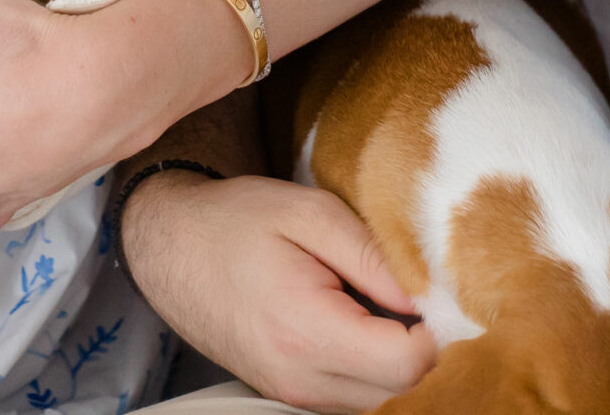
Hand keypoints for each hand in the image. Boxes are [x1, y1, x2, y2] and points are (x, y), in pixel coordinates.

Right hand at [120, 170, 436, 413]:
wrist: (170, 246)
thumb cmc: (237, 221)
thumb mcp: (310, 213)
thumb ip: (376, 256)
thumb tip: (433, 297)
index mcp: (307, 332)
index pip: (410, 365)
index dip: (439, 329)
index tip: (438, 289)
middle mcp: (301, 380)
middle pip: (403, 393)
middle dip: (429, 349)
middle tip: (426, 295)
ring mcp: (293, 394)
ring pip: (382, 402)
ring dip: (403, 363)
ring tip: (393, 306)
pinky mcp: (291, 394)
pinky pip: (355, 397)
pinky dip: (376, 369)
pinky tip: (369, 324)